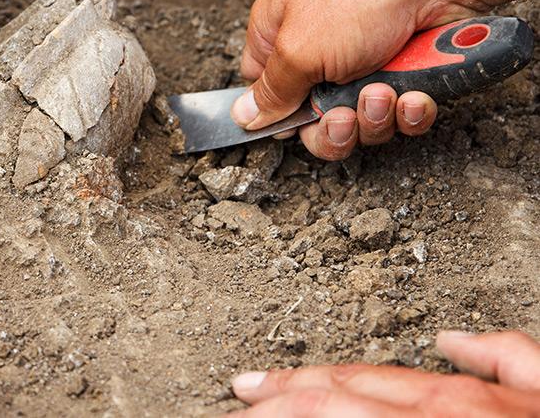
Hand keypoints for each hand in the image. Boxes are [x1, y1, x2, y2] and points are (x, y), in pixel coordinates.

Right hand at [227, 330, 539, 416]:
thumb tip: (326, 417)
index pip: (331, 412)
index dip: (278, 411)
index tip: (242, 415)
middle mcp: (469, 411)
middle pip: (356, 389)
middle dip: (291, 392)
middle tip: (244, 392)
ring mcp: (518, 401)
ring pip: (413, 375)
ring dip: (349, 375)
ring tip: (301, 376)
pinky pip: (516, 362)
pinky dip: (480, 351)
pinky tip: (450, 343)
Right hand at [232, 0, 539, 159]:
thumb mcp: (299, 50)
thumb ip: (271, 92)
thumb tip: (244, 115)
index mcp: (277, 35)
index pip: (261, 90)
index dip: (277, 116)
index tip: (294, 124)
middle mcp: (317, 51)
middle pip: (311, 121)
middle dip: (334, 128)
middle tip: (345, 116)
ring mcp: (362, 64)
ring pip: (359, 124)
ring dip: (374, 117)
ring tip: (384, 90)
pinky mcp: (403, 74)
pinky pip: (399, 117)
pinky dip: (407, 112)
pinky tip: (412, 93)